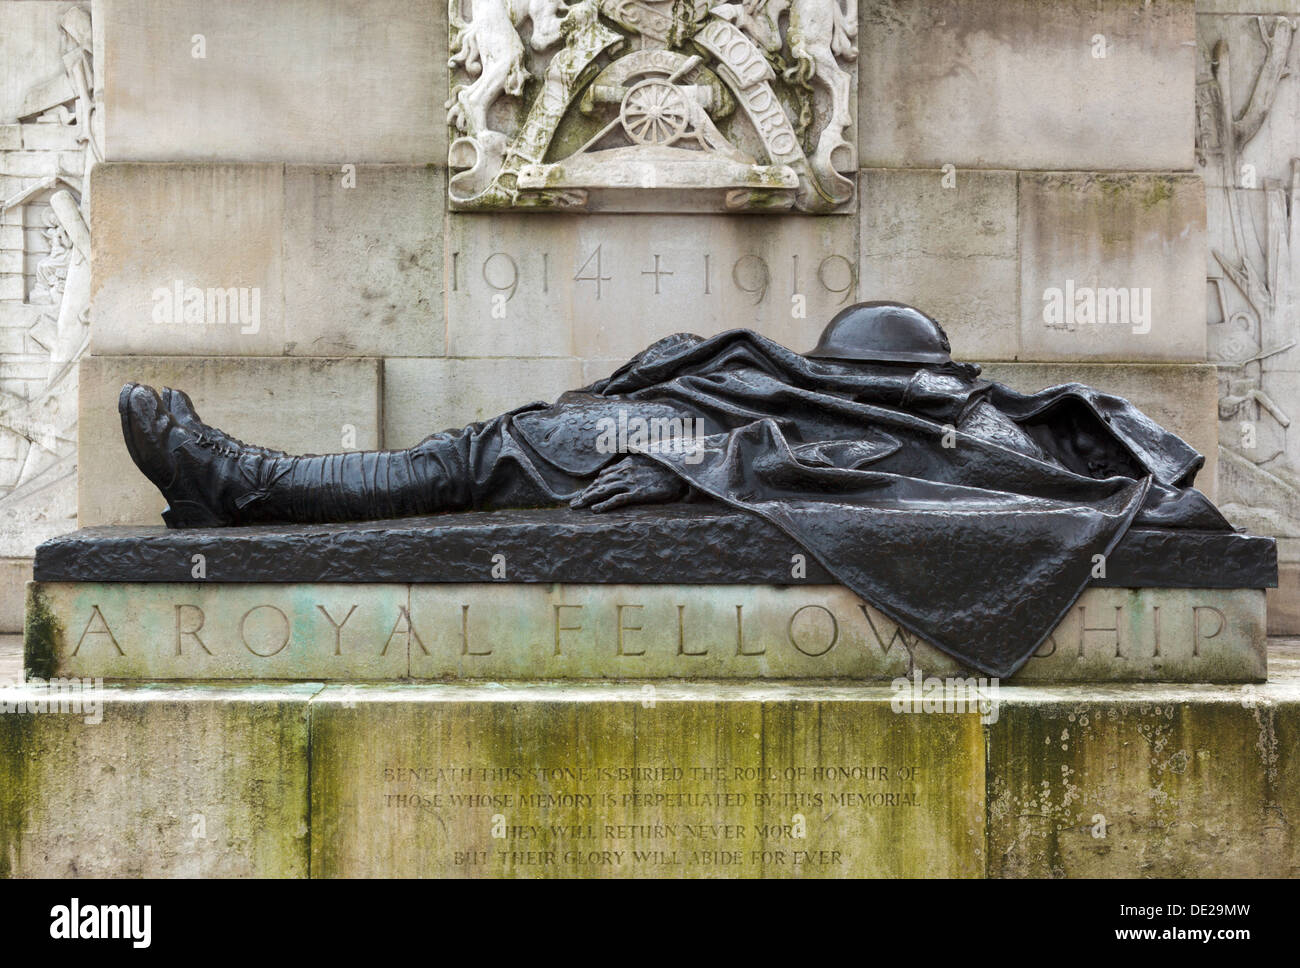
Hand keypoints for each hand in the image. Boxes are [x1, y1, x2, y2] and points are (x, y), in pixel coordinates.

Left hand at [570, 456, 687, 512]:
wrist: (682, 469)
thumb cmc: (668, 467)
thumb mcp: (650, 461)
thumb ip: (638, 464)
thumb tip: (630, 468)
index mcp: (628, 463)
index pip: (605, 475)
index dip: (593, 485)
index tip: (585, 493)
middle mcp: (625, 471)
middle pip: (599, 483)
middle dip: (585, 493)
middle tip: (573, 503)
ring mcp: (630, 481)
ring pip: (603, 490)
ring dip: (588, 499)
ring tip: (577, 507)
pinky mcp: (637, 492)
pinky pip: (616, 499)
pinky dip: (604, 505)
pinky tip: (595, 510)